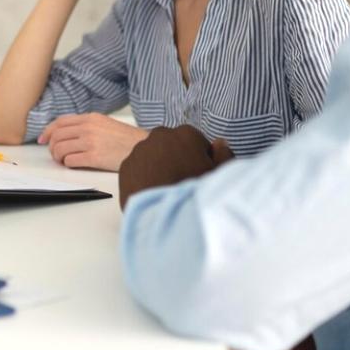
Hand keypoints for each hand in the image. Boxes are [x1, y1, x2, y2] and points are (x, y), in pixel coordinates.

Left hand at [37, 113, 147, 169]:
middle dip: (51, 146)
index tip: (42, 139)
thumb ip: (87, 125)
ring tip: (64, 160)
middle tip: (55, 154)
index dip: (47, 131)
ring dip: (58, 157)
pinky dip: (67, 164)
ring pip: (60, 148)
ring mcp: (90, 142)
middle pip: (57, 136)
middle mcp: (88, 128)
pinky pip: (70, 160)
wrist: (144, 149)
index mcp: (91, 118)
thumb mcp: (105, 124)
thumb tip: (66, 133)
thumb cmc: (126, 140)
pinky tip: (73, 164)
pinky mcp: (94, 157)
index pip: (60, 122)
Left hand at [118, 126, 234, 207]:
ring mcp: (140, 150)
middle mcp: (160, 135)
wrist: (164, 215)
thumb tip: (219, 144)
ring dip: (159, 167)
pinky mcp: (126, 166)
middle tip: (183, 182)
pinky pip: (138, 169)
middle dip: (178, 159)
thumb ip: (224, 154)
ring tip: (167, 189)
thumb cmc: (195, 193)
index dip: (201, 160)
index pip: (196, 143)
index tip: (200, 175)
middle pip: (173, 146)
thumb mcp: (221, 174)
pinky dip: (144, 177)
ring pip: (154, 156)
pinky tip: (153, 192)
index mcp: (186, 133)